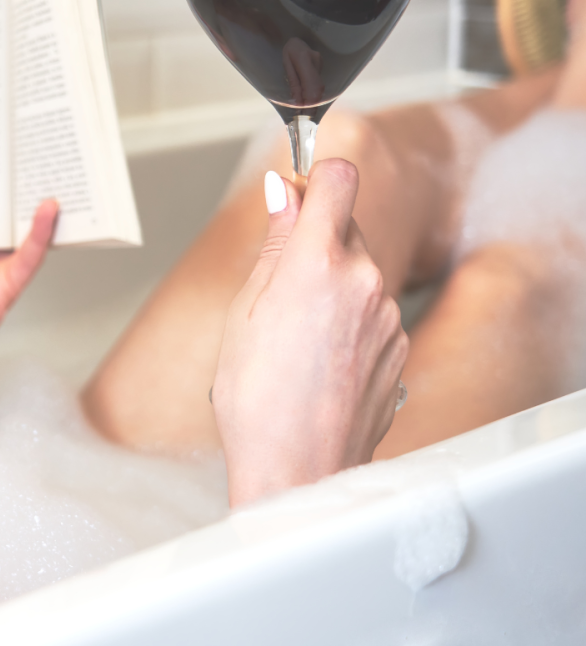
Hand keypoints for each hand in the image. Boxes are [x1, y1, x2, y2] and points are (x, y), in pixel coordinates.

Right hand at [212, 159, 407, 506]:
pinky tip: (323, 357)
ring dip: (335, 282)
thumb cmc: (256, 397)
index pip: (339, 178)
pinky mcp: (400, 345)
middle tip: (281, 284)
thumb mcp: (245, 308)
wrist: (298, 469)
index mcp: (318, 263)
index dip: (317, 175)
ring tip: (299, 334)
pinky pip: (374, 308)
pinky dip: (352, 317)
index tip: (298, 191)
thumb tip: (281, 192)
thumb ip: (275, 242)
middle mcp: (365, 280)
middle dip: (317, 239)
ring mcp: (389, 315)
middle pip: (347, 225)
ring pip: (361, 269)